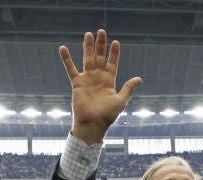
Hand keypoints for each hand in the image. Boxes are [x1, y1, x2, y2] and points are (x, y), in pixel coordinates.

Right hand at [59, 29, 141, 143]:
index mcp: (109, 82)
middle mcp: (98, 78)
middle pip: (99, 57)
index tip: (116, 42)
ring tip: (88, 34)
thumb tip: (139, 78)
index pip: (112, 63)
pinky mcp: (77, 83)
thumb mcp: (121, 101)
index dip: (114, 53)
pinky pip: (71, 69)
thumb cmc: (107, 115)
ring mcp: (87, 80)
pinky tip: (63, 48)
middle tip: (101, 31)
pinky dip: (67, 59)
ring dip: (87, 47)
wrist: (92, 124)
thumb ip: (128, 88)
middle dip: (100, 45)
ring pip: (87, 59)